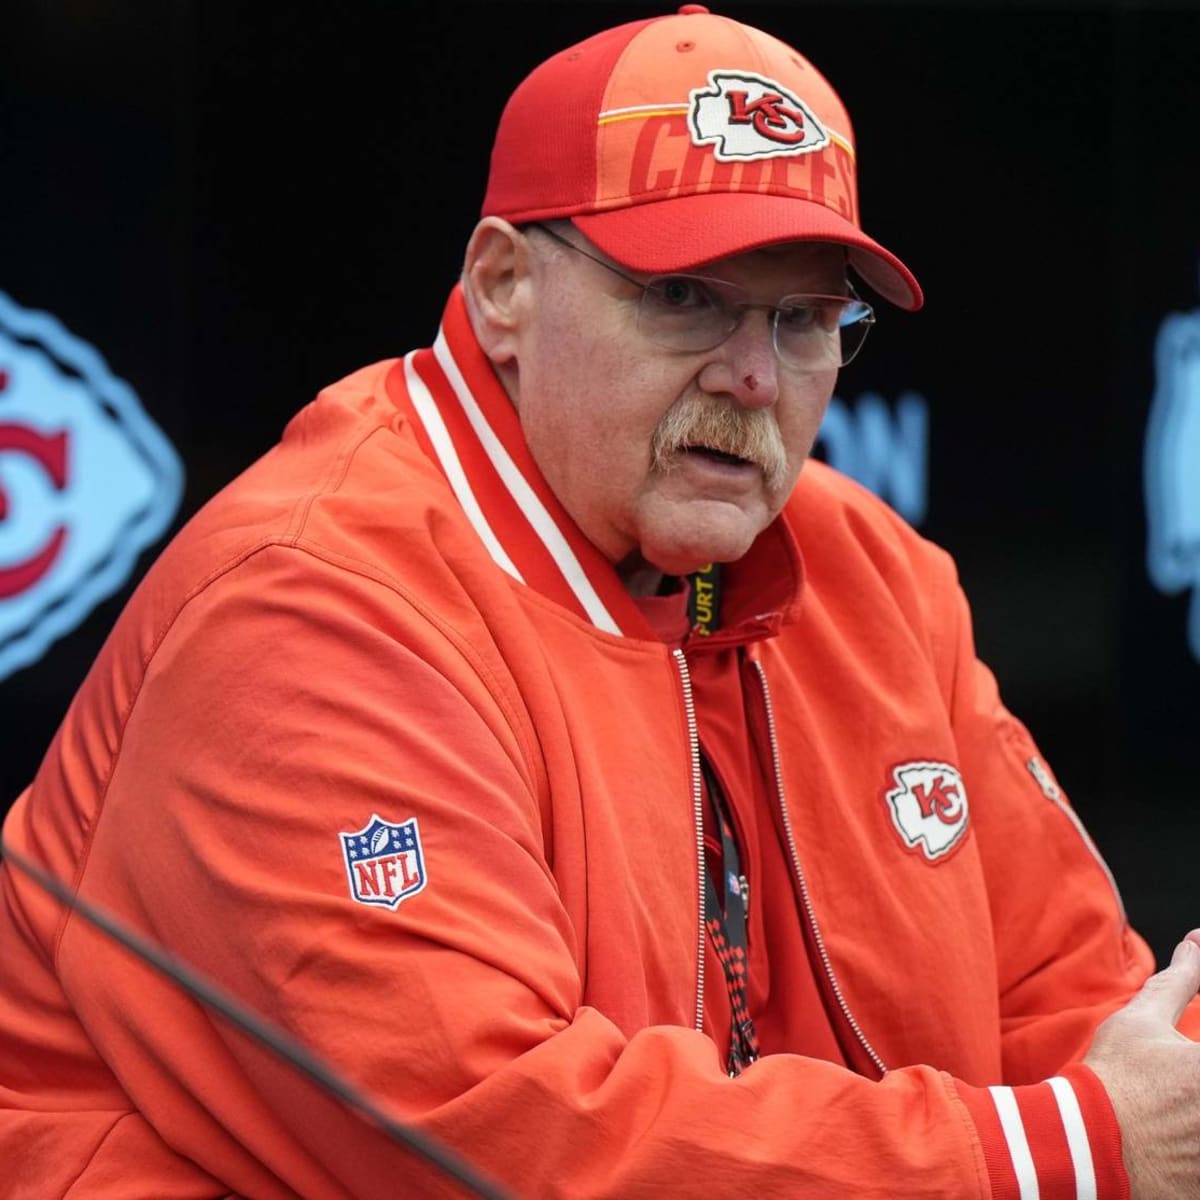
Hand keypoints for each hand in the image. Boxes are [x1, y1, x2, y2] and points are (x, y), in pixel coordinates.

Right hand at [1084, 931, 1199, 1198]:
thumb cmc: (1113, 1076)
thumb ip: (1179, 983)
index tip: (1189, 1052)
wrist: (1084, 1144)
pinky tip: (1179, 1137)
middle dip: (1196, 1078)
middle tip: (1181, 1082)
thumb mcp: (1140, 1021)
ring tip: (1178, 1108)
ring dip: (1196, 1113)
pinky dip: (1195, 1148)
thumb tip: (1195, 944)